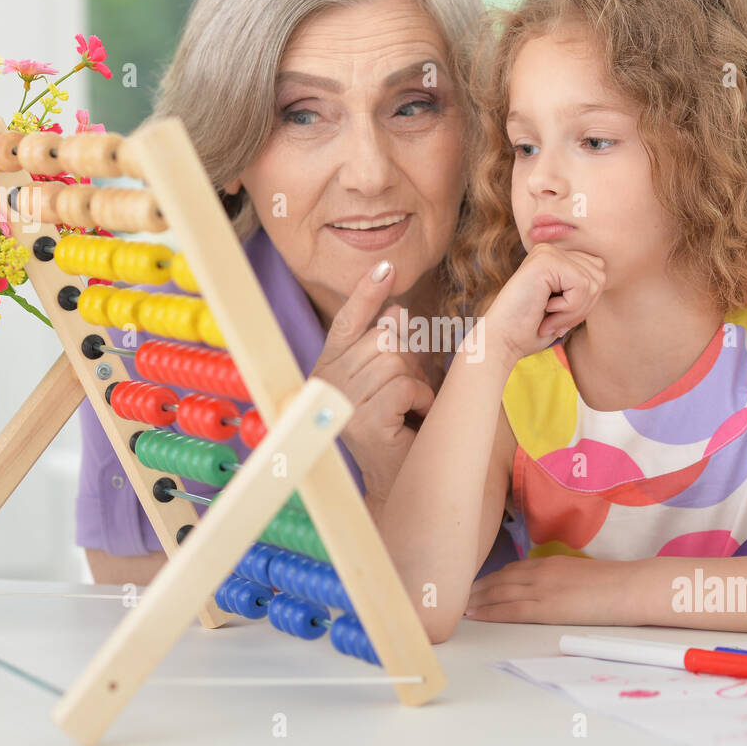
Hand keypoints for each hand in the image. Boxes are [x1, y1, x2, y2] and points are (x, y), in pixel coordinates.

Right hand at [310, 262, 436, 511]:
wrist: (399, 478)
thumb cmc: (399, 424)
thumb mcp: (390, 376)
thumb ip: (387, 344)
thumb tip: (396, 311)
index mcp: (328, 368)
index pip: (347, 322)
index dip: (366, 294)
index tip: (386, 267)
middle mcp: (326, 382)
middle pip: (382, 338)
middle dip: (407, 360)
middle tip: (406, 393)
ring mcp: (340, 402)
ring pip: (394, 361)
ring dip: (415, 383)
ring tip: (408, 409)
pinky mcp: (360, 421)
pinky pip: (404, 385)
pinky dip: (420, 399)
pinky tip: (411, 419)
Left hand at [465, 555, 640, 625]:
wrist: (629, 587)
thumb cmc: (615, 584)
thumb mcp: (582, 574)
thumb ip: (562, 579)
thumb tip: (554, 590)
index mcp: (550, 564)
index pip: (512, 569)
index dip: (491, 578)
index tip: (476, 584)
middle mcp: (540, 572)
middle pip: (499, 580)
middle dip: (476, 588)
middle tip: (456, 595)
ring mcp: (541, 589)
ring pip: (498, 593)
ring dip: (476, 599)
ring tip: (459, 606)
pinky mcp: (545, 607)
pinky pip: (509, 610)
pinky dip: (488, 612)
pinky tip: (474, 615)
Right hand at [478, 244, 605, 365]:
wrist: (501, 340)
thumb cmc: (529, 330)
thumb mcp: (565, 308)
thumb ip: (582, 289)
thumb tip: (602, 274)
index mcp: (554, 258)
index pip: (597, 273)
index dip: (586, 303)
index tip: (559, 318)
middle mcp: (550, 250)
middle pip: (599, 275)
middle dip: (583, 306)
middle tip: (555, 320)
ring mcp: (547, 252)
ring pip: (593, 282)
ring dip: (575, 310)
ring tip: (549, 317)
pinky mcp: (545, 260)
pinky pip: (582, 285)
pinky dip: (569, 308)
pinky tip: (545, 310)